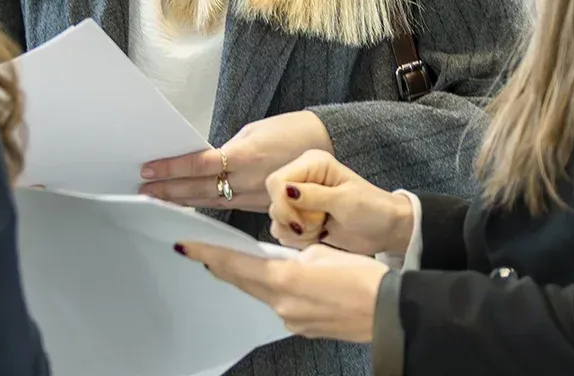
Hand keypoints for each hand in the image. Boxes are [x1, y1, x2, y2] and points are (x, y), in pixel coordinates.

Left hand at [140, 111, 332, 211]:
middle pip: (199, 189)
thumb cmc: (291, 130)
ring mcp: (256, 197)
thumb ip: (229, 150)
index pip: (198, 165)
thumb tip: (206, 162)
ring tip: (157, 200)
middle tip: (143, 191)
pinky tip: (189, 205)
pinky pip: (228, 207)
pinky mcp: (262, 205)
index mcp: (245, 155)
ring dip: (182, 201)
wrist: (328, 144)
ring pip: (211, 202)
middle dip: (169, 190)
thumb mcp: (254, 131)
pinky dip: (206, 205)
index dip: (171, 169)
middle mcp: (248, 180)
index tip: (149, 170)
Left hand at [178, 241, 387, 342]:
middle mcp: (281, 305)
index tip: (184, 245)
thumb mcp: (323, 252)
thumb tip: (284, 259)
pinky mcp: (304, 327)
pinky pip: (278, 303)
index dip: (208, 253)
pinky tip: (275, 278)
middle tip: (200, 250)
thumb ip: (295, 254)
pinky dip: (271, 288)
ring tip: (234, 259)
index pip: (234, 264)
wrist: (389, 311)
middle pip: (242, 281)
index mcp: (284, 281)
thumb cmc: (361, 276)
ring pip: (260, 292)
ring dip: (247, 276)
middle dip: (221, 265)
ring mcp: (292, 320)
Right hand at [265, 150, 412, 254]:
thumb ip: (313, 196)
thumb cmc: (373, 209)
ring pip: (277, 218)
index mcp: (312, 164)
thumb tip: (285, 191)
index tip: (300, 223)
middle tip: (317, 225)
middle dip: (291, 220)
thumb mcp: (345, 201)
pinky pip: (284, 231)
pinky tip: (318, 235)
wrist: (387, 229)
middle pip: (273, 200)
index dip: (283, 204)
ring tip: (321, 229)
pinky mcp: (301, 218)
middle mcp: (302, 178)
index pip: (277, 181)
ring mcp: (301, 199)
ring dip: (297, 232)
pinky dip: (298, 239)